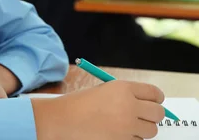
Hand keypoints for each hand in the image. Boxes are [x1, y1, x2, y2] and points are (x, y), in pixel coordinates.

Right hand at [32, 81, 164, 139]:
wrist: (63, 119)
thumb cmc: (79, 103)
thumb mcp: (103, 90)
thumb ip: (124, 95)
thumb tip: (145, 105)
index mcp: (123, 88)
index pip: (155, 93)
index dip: (156, 98)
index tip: (153, 102)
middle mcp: (129, 106)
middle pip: (158, 113)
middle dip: (153, 115)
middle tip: (143, 116)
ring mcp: (127, 126)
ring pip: (151, 131)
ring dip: (142, 129)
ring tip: (125, 126)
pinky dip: (130, 138)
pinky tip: (116, 133)